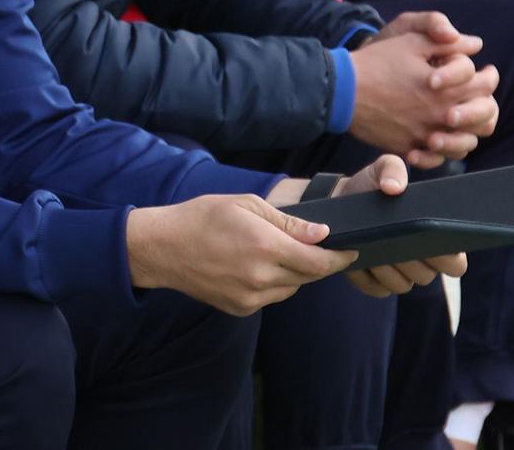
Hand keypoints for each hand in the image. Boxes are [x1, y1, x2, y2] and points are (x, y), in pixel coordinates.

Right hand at [126, 195, 350, 313]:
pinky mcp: (241, 308)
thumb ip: (287, 222)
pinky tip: (252, 266)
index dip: (341, 256)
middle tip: (313, 246)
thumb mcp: (245, 205)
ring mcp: (251, 297)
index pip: (320, 261)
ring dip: (294, 273)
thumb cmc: (201, 217)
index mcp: (266, 247)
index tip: (352, 250)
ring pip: (292, 288)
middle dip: (317, 261)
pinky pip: (271, 297)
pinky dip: (273, 283)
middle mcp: (262, 277)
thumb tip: (322, 233)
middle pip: (310, 276)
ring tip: (272, 253)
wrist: (162, 248)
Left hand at [326, 154, 471, 297]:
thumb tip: (393, 187)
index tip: (431, 241)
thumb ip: (393, 169)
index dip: (448, 258)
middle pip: (426, 276)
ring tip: (373, 247)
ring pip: (402, 285)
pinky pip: (376, 288)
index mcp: (434, 241)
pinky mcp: (373, 283)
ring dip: (388, 269)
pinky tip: (357, 259)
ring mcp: (398, 276)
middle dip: (411, 260)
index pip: (455, 264)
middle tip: (394, 241)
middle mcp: (421, 264)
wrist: (339, 199)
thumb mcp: (382, 169)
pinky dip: (367, 276)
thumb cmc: (371, 187)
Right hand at [352, 15, 494, 166]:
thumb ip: (447, 42)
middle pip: (483, 118)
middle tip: (478, 98)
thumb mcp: (411, 42)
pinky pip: (435, 159)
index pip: (484, 86)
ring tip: (459, 122)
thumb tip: (475, 44)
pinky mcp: (406, 147)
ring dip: (467, 132)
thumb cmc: (375, 63)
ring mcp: (424, 135)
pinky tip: (435, 139)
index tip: (486, 73)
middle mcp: (440, 116)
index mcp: (446, 89)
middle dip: (484, 105)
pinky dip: (440, 152)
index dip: (489, 76)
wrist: (339, 90)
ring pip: (464, 143)